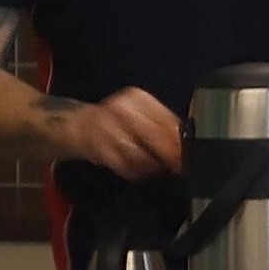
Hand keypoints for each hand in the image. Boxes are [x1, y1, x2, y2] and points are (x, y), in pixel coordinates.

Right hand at [57, 87, 183, 177]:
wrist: (80, 126)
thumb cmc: (117, 123)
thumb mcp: (141, 115)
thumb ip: (163, 127)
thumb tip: (186, 145)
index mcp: (137, 98)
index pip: (165, 120)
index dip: (179, 141)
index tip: (188, 155)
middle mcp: (121, 108)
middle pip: (153, 136)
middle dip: (167, 156)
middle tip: (176, 166)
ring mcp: (106, 127)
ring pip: (137, 155)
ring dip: (148, 166)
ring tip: (152, 168)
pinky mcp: (97, 147)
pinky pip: (122, 165)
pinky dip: (132, 171)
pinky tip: (134, 169)